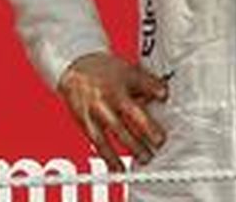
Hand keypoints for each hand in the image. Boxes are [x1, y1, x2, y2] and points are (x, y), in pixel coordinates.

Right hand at [57, 52, 168, 166]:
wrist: (72, 66)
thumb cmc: (102, 69)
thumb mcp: (127, 70)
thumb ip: (147, 83)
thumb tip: (164, 94)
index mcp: (118, 83)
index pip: (139, 90)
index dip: (153, 99)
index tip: (163, 112)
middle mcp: (106, 98)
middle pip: (127, 116)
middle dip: (144, 131)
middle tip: (159, 142)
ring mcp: (95, 110)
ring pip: (112, 132)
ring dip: (130, 147)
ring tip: (145, 158)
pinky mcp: (85, 121)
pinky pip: (97, 141)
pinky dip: (108, 157)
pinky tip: (118, 168)